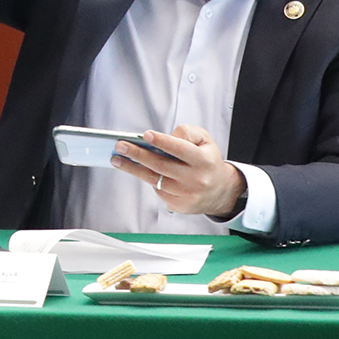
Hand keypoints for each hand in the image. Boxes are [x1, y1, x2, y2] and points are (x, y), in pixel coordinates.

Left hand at [109, 125, 244, 217]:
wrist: (221, 191)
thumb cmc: (207, 161)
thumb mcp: (204, 141)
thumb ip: (186, 133)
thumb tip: (165, 136)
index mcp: (204, 161)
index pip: (181, 150)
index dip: (162, 142)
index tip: (146, 135)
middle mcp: (197, 179)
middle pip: (162, 165)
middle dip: (138, 154)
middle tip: (121, 146)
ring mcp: (188, 194)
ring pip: (155, 179)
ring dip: (132, 168)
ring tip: (117, 159)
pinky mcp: (180, 205)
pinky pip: (158, 190)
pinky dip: (147, 179)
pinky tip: (137, 170)